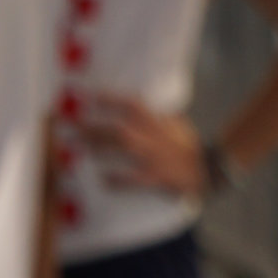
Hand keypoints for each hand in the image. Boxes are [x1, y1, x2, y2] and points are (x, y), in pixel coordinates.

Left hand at [83, 91, 206, 197]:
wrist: (207, 168)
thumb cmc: (186, 145)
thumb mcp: (174, 123)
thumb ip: (154, 115)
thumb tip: (133, 107)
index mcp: (156, 121)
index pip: (130, 105)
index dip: (109, 99)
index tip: (88, 96)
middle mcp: (152, 137)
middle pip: (116, 128)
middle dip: (91, 127)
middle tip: (70, 126)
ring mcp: (152, 157)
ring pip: (121, 148)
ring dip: (97, 147)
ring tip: (78, 146)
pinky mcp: (154, 178)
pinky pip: (130, 180)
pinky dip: (115, 180)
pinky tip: (101, 180)